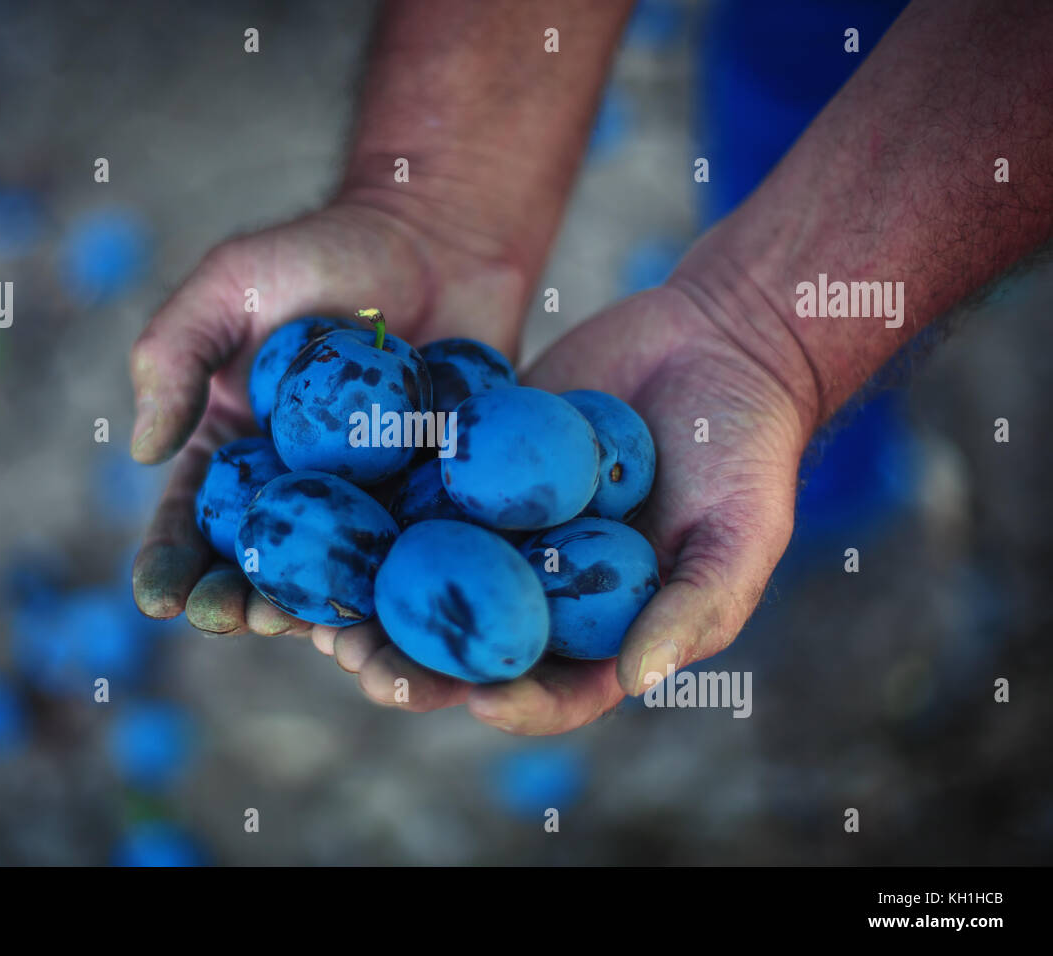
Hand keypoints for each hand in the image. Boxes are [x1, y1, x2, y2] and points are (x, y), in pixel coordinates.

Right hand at [129, 199, 527, 631]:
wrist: (440, 241)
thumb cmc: (325, 254)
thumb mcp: (231, 284)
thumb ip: (175, 353)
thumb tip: (141, 451)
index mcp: (234, 452)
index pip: (188, 520)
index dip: (168, 562)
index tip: (158, 597)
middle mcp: (295, 491)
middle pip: (257, 564)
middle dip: (235, 601)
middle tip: (228, 619)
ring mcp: (367, 503)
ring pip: (334, 577)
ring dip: (313, 614)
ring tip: (301, 632)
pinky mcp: (433, 500)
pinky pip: (416, 554)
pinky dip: (403, 589)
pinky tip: (392, 615)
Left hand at [331, 282, 816, 733]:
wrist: (716, 343)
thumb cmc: (744, 449)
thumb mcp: (740, 533)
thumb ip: (693, 606)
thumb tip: (638, 679)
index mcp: (601, 629)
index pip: (555, 691)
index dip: (518, 705)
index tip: (482, 700)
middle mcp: (539, 589)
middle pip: (468, 647)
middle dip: (412, 664)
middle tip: (363, 660)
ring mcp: (498, 530)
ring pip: (424, 580)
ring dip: (370, 600)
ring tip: (320, 607)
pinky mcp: (470, 468)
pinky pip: (414, 496)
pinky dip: (371, 513)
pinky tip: (327, 517)